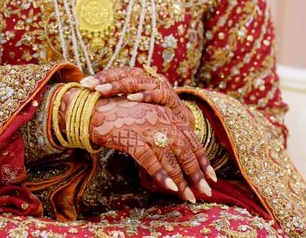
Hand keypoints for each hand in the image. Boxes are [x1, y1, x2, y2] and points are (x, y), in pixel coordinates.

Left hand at [81, 67, 189, 121]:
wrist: (180, 123)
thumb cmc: (151, 114)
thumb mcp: (132, 108)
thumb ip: (116, 104)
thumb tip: (87, 106)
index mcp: (136, 77)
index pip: (116, 73)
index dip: (100, 77)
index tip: (83, 84)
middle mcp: (146, 77)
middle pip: (123, 74)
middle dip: (105, 80)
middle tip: (90, 86)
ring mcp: (159, 85)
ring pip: (137, 81)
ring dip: (119, 85)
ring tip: (103, 90)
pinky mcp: (171, 97)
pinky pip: (158, 94)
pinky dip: (145, 95)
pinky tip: (132, 98)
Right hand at [88, 96, 212, 202]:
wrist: (93, 109)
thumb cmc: (120, 117)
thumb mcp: (147, 121)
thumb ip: (162, 135)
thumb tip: (176, 160)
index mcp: (166, 115)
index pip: (191, 139)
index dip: (202, 159)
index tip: (212, 177)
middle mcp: (160, 120)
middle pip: (185, 150)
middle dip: (196, 173)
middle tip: (205, 191)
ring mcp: (146, 128)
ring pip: (170, 157)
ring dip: (181, 179)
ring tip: (189, 196)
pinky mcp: (131, 137)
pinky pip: (149, 159)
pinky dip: (160, 174)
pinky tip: (169, 187)